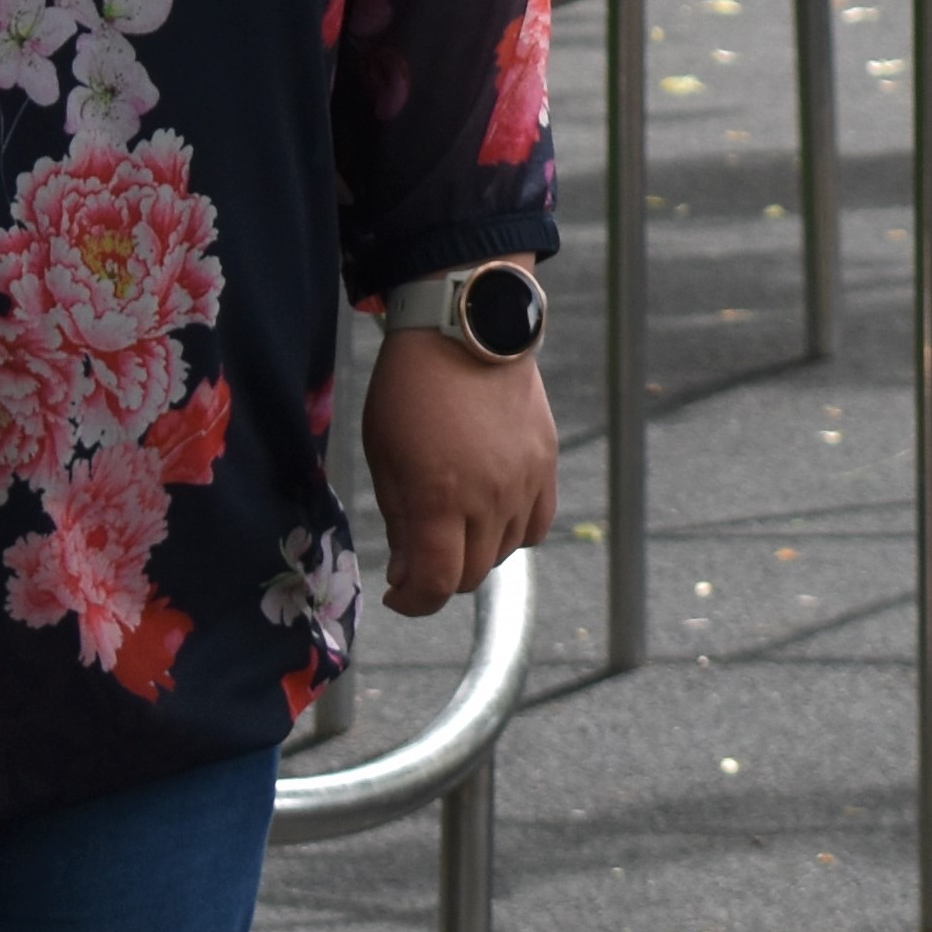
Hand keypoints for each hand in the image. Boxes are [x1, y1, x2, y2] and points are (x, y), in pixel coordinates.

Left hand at [360, 327, 555, 616]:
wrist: (466, 330)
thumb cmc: (409, 390)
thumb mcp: (385, 457)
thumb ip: (399, 520)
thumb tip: (406, 571)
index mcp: (439, 499)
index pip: (437, 585)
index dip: (413, 602)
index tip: (397, 593)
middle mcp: (488, 499)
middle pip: (472, 575)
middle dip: (440, 576)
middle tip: (418, 556)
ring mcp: (524, 482)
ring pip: (505, 553)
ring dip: (476, 553)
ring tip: (454, 525)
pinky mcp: (546, 464)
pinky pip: (537, 524)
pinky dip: (514, 532)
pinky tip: (492, 515)